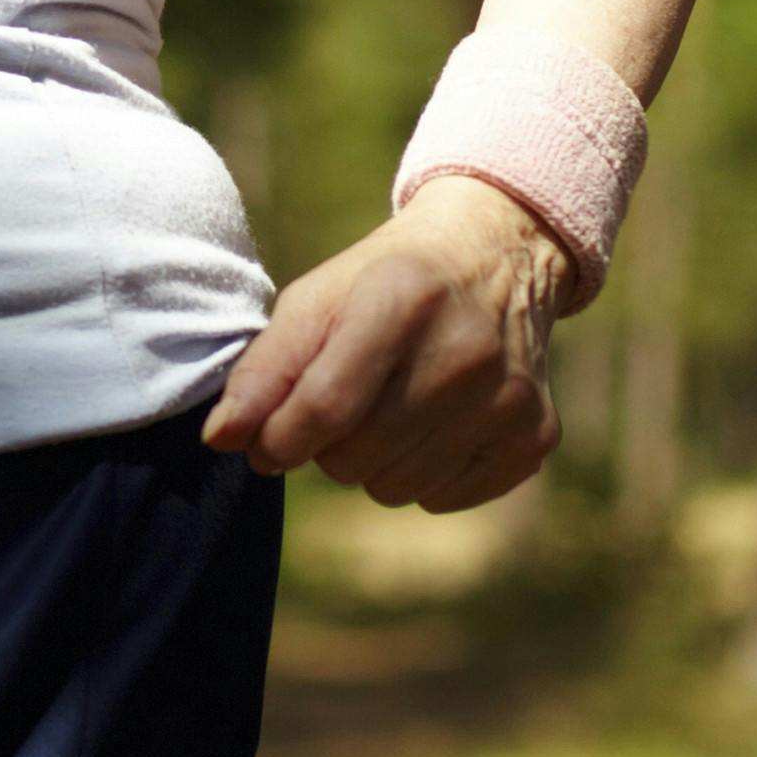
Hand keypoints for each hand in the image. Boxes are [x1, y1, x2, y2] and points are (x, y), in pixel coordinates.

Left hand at [201, 176, 570, 510]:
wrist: (497, 256)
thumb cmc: (386, 280)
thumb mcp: (319, 297)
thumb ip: (264, 367)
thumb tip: (221, 440)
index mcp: (402, 298)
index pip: (324, 408)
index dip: (278, 439)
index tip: (265, 440)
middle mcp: (465, 349)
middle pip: (354, 457)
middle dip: (327, 444)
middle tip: (345, 400)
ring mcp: (507, 397)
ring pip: (394, 488)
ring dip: (373, 463)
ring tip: (390, 407)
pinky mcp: (534, 435)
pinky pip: (441, 500)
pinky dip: (422, 474)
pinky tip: (435, 422)